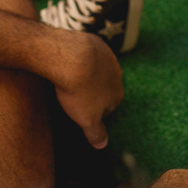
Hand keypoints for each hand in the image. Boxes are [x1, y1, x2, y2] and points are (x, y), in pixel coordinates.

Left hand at [50, 32, 123, 148]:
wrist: (71, 57)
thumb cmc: (78, 90)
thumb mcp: (86, 118)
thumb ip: (96, 132)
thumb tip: (103, 145)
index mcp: (117, 94)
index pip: (108, 108)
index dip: (92, 111)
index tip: (79, 111)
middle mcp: (118, 74)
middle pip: (105, 87)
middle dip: (92, 92)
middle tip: (73, 96)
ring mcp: (109, 57)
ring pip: (98, 70)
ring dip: (88, 75)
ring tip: (69, 79)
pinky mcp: (97, 43)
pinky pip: (91, 54)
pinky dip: (82, 59)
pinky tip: (69, 63)